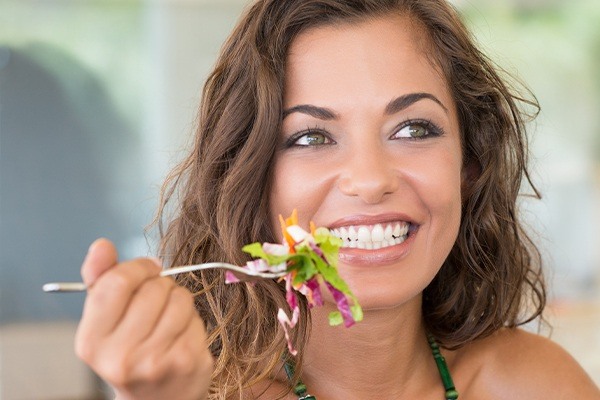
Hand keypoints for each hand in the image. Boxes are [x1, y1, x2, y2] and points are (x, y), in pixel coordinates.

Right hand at [75, 238, 213, 399]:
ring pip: (180, 298)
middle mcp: (121, 357)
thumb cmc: (128, 350)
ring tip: (168, 319)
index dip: (138, 267)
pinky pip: (197, 317)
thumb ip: (100, 280)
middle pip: (154, 288)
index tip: (147, 269)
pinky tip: (181, 335)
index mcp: (91, 342)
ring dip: (178, 301)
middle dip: (160, 285)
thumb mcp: (104, 320)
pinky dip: (192, 319)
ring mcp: (157, 362)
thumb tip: (101, 246)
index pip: (118, 282)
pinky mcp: (188, 362)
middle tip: (157, 302)